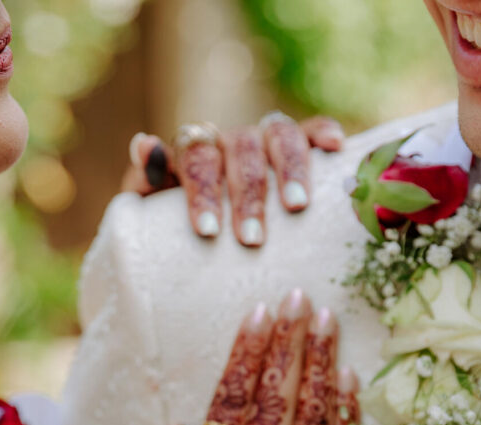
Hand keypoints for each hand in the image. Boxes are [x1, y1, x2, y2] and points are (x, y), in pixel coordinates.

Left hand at [122, 114, 343, 247]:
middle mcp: (233, 138)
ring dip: (289, 169)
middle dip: (247, 195)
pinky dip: (324, 132)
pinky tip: (336, 148)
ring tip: (296, 207)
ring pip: (280, 136)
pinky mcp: (300, 144)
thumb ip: (146, 182)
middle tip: (251, 240)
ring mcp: (267, 138)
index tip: (208, 231)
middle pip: (242, 149)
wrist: (208, 229)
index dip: (203, 191)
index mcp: (196, 149)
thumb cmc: (181, 225)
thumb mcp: (154, 208)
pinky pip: (313, 128)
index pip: (196, 156)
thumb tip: (144, 145)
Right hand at [142, 291, 352, 424]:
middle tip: (300, 298)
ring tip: (326, 321)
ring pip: (315, 419)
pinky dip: (348, 414)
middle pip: (278, 401)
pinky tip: (349, 379)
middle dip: (289, 342)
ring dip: (321, 364)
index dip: (246, 355)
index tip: (258, 313)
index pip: (233, 406)